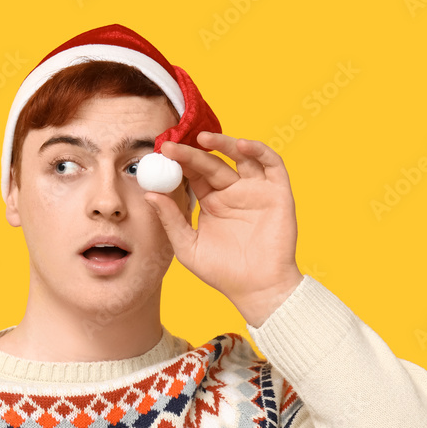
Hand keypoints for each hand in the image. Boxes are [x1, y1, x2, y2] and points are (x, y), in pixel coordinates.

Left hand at [144, 132, 303, 326]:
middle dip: (192, 153)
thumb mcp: (188, 246)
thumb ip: (171, 220)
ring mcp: (255, 191)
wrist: (256, 289)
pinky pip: (271, 165)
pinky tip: (241, 146)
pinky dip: (259, 151)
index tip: (160, 154)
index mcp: (211, 203)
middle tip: (172, 147)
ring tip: (203, 138)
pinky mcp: (277, 193)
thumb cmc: (222, 272)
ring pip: (241, 157)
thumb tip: (149, 194)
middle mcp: (233, 192)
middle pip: (212, 164)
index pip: (193, 175)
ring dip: (225, 143)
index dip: (179, 163)